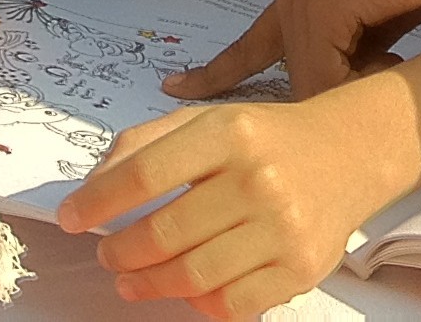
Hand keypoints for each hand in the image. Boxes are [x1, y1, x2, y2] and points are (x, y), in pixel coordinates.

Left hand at [59, 102, 401, 318]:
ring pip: (193, 277)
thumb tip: (92, 189)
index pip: (143, 175)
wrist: (349, 154)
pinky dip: (197, 304)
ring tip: (130, 279)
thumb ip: (144, 144)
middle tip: (107, 254)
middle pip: (164, 234)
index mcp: (229, 133)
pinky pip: (231, 305)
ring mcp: (283, 229)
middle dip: (119, 252)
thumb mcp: (208, 119)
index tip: (71, 217)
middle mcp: (259, 180)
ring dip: (148, 284)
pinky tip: (183, 290)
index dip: (96, 203)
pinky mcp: (300, 269)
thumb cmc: (265, 140)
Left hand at [164, 0, 420, 100]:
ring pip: (312, 88)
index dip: (215, 73)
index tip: (173, 87)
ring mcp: (303, 5)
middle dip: (329, 108)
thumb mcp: (379, 28)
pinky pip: (330, 79)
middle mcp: (291, 2)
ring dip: (357, 95)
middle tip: (381, 85)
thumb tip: (342, 97)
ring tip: (401, 61)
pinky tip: (398, 62)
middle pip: (297, 85)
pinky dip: (363, 87)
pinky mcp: (323, 10)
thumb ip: (353, 57)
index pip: (249, 49)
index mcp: (299, 0)